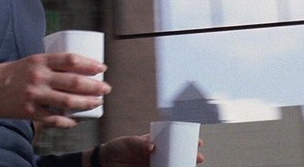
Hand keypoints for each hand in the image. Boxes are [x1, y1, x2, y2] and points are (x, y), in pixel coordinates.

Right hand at [0, 53, 109, 127]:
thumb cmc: (4, 75)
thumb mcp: (26, 62)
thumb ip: (45, 65)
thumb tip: (70, 68)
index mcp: (38, 60)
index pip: (70, 60)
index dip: (89, 64)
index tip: (101, 67)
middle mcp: (38, 77)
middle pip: (74, 81)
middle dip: (94, 85)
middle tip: (106, 88)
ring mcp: (34, 95)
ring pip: (68, 101)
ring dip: (86, 103)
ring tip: (97, 103)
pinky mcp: (29, 112)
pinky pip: (53, 119)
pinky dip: (67, 121)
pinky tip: (76, 121)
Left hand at [87, 135, 204, 166]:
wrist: (105, 162)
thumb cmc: (117, 148)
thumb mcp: (129, 142)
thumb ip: (140, 143)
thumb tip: (153, 146)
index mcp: (153, 142)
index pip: (172, 140)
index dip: (184, 140)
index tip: (196, 141)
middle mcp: (155, 154)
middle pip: (176, 154)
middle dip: (189, 155)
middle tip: (199, 157)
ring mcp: (153, 164)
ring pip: (171, 164)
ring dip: (182, 165)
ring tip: (192, 165)